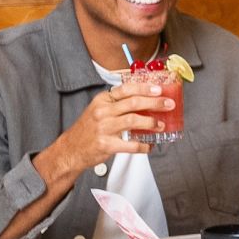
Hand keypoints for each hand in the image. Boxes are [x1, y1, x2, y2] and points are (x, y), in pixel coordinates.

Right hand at [45, 81, 171, 175]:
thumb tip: (147, 100)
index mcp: (102, 100)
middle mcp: (102, 112)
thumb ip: (118, 104)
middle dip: (155, 103)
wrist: (70, 150)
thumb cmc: (88, 129)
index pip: (126, 89)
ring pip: (134, 120)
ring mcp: (104, 128)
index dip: (145, 88)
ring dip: (151, 122)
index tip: (159, 89)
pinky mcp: (106, 145)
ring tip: (161, 125)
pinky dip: (143, 145)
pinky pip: (131, 145)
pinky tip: (149, 145)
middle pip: (134, 103)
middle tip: (169, 104)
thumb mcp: (99, 110)